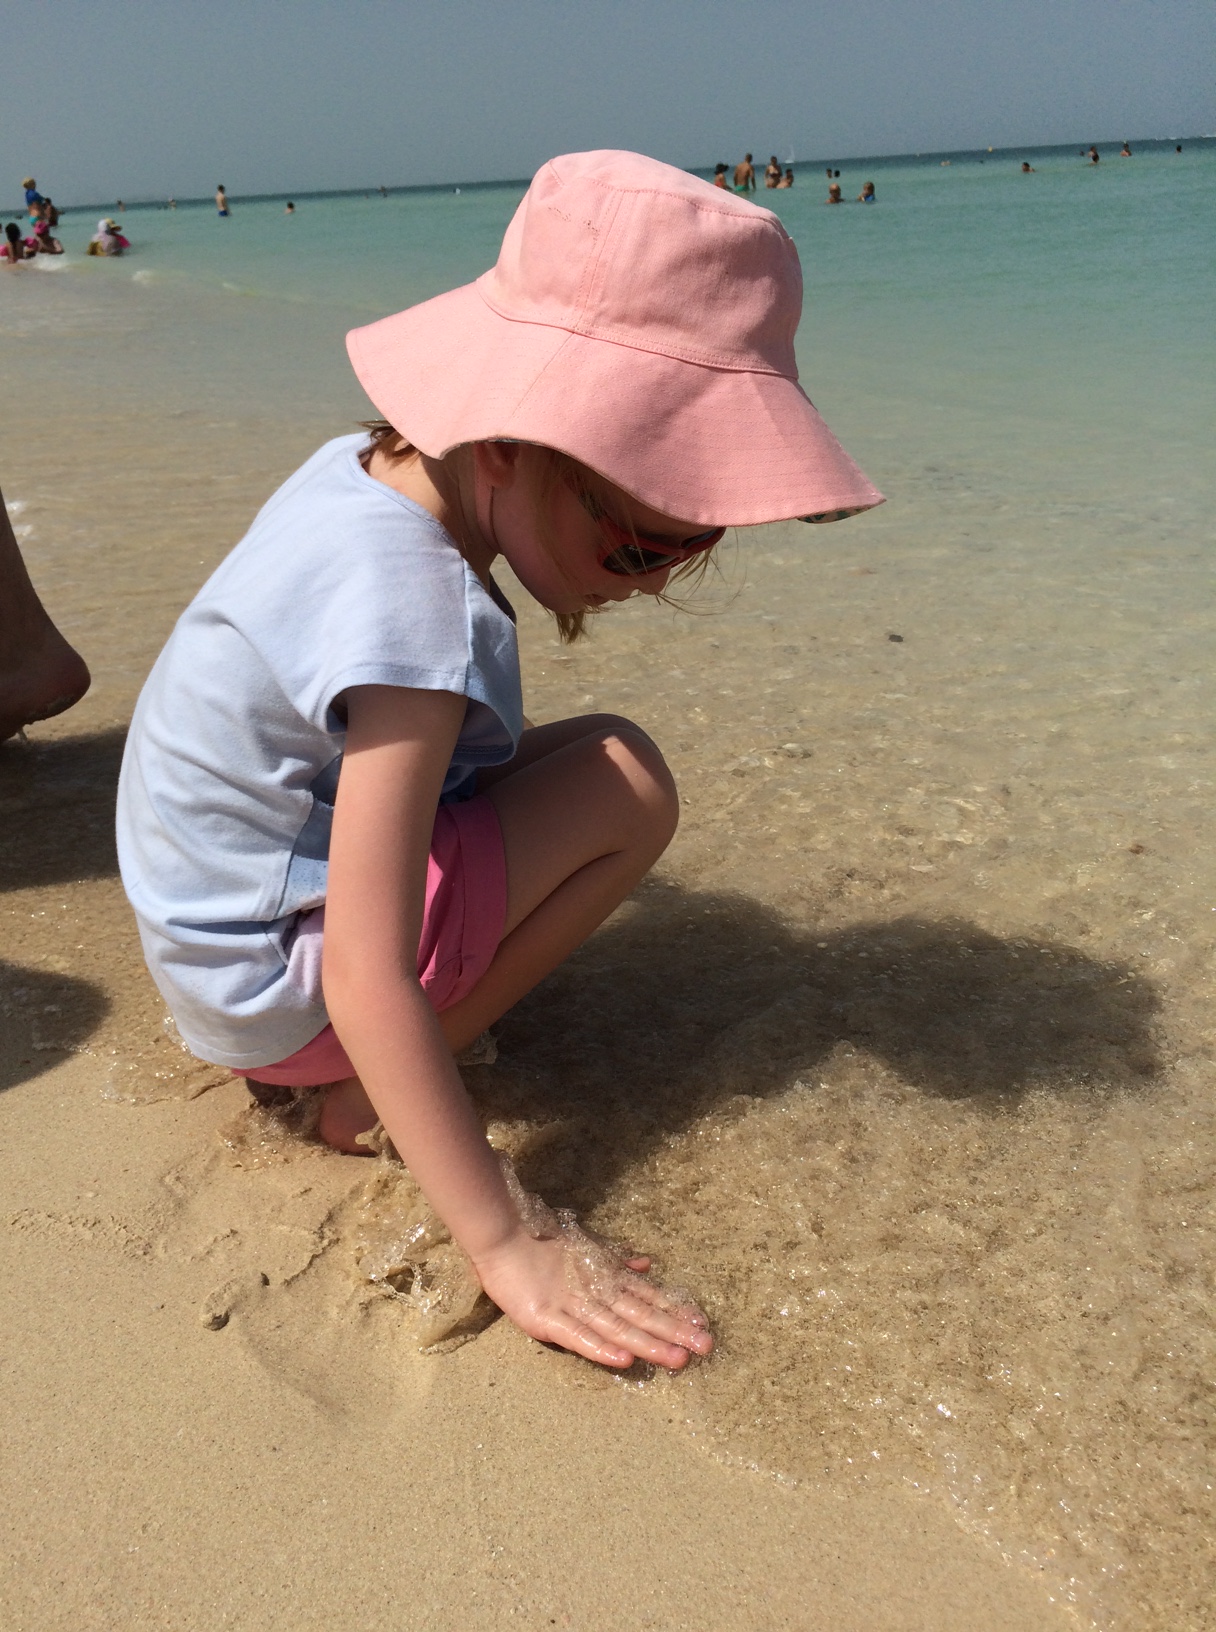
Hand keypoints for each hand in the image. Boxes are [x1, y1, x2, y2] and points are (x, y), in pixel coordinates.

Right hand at [472, 1224, 712, 1369]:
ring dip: (648, 1343)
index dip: (673, 1309)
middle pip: (639, 1313)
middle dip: (673, 1331)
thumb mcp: (583, 1248)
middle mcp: (594, 1291)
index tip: (701, 1322)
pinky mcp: (544, 1318)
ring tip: (678, 1358)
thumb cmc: (541, 1240)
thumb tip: (645, 1264)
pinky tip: (623, 1359)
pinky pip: (577, 1336)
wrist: (501, 1231)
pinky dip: (600, 1347)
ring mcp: (571, 1305)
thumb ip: (612, 1258)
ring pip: (617, 1327)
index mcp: (603, 1276)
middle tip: (706, 1346)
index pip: (646, 1296)